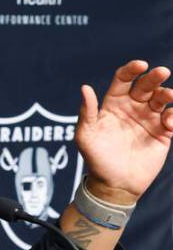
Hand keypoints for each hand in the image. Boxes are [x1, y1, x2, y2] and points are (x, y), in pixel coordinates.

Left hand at [76, 60, 172, 202]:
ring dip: (167, 93)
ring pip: (162, 99)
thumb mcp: (85, 135)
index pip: (123, 80)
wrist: (114, 184)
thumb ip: (87, 112)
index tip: (140, 65)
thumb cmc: (96, 158)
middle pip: (146, 85)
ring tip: (169, 96)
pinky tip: (169, 123)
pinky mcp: (162, 133)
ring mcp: (148, 119)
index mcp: (113, 104)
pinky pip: (171, 118)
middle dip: (154, 76)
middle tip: (162, 72)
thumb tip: (84, 87)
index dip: (132, 69)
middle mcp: (132, 108)